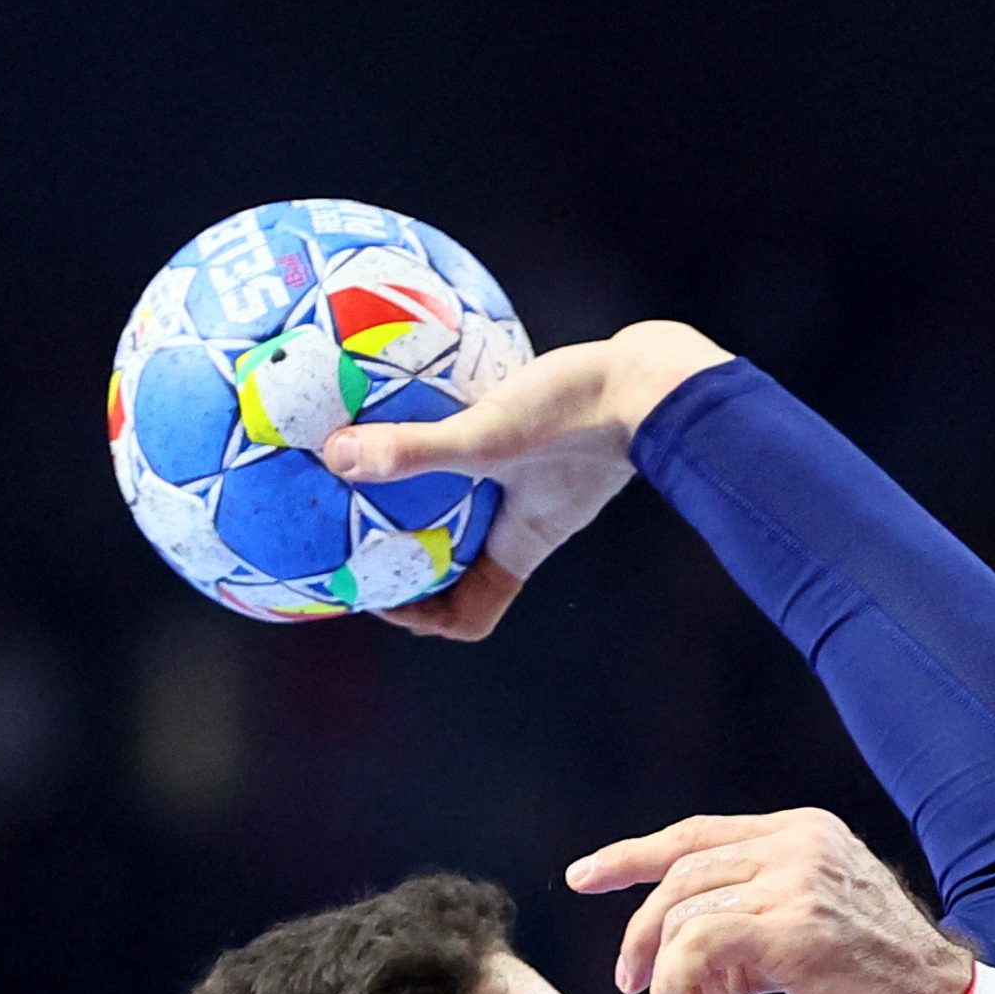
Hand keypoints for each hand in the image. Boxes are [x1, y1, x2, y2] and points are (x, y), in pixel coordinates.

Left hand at [319, 321, 737, 642]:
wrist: (656, 378)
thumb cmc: (581, 416)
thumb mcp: (491, 435)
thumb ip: (418, 450)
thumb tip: (338, 458)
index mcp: (518, 548)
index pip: (465, 615)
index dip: (418, 614)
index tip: (376, 584)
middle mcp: (525, 525)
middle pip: (459, 566)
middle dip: (408, 556)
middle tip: (355, 524)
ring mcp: (535, 485)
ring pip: (468, 509)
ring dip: (424, 495)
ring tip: (372, 459)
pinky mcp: (540, 441)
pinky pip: (481, 455)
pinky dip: (448, 440)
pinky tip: (415, 398)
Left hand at [566, 806, 976, 993]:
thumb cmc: (883, 986)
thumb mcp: (813, 927)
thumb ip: (754, 918)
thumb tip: (685, 951)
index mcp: (802, 833)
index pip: (696, 836)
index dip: (632, 856)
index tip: (586, 877)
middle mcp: (798, 846)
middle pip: (680, 876)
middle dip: (641, 935)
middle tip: (631, 983)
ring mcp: (798, 883)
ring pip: (684, 914)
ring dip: (664, 977)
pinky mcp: (795, 931)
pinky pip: (699, 950)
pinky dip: (677, 990)